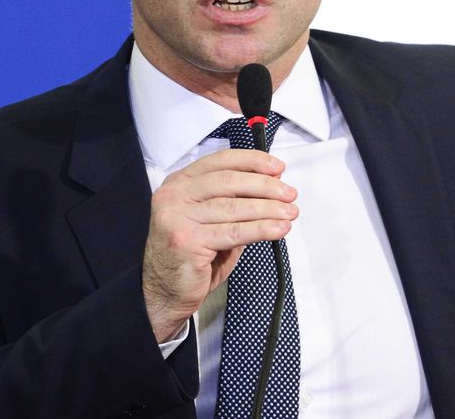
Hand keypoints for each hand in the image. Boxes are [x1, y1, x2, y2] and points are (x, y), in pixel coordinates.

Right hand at [141, 149, 298, 341]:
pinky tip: (279, 229)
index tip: (277, 168)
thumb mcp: (211, 221)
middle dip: (265, 186)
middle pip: (228, 182)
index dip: (251, 161)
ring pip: (233, 207)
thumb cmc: (192, 257)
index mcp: (179, 183)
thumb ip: (234, 203)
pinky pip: (234, 232)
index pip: (219, 161)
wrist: (164, 293)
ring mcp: (177, 217)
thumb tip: (272, 188)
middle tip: (290, 194)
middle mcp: (174, 196)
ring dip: (268, 208)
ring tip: (290, 212)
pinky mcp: (187, 241)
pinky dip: (261, 229)